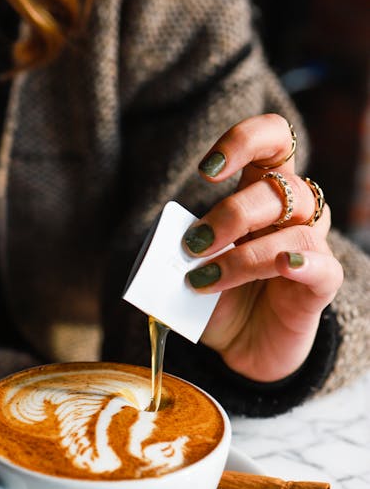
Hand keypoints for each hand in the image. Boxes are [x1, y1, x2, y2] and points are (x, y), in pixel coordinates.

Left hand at [184, 114, 342, 381]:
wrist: (243, 347)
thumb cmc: (221, 299)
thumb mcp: (193, 269)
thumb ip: (181, 252)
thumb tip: (163, 246)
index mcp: (263, 195)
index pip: (273, 141)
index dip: (244, 141)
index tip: (207, 171)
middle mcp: (293, 215)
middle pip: (280, 189)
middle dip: (231, 214)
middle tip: (194, 245)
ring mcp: (310, 249)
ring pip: (296, 230)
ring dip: (244, 255)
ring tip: (205, 280)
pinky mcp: (320, 287)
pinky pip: (324, 267)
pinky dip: (302, 264)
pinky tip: (283, 266)